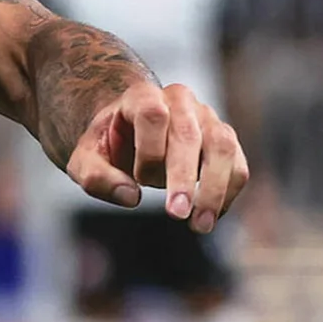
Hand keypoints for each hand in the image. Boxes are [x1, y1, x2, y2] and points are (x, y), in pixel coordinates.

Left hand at [66, 81, 247, 228]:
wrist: (127, 133)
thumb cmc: (106, 147)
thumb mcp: (84, 160)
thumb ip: (96, 177)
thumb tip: (131, 197)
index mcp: (143, 96)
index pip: (153, 115)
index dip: (148, 151)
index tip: (139, 180)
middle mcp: (180, 101)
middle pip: (190, 134)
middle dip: (184, 178)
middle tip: (177, 215)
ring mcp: (207, 118)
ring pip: (222, 147)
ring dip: (214, 189)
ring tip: (200, 225)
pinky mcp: (224, 141)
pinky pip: (238, 165)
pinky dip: (229, 193)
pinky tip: (212, 216)